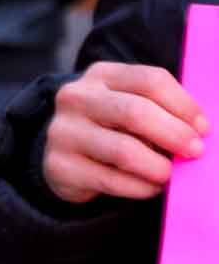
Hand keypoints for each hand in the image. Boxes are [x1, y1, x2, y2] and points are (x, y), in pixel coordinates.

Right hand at [43, 62, 207, 203]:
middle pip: (135, 112)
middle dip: (174, 134)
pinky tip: (151, 187)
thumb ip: (160, 109)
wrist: (65, 155)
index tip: (203, 128)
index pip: (151, 80)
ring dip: (158, 166)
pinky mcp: (59, 166)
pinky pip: (111, 181)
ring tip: (170, 174)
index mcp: (101, 75)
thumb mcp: (131, 104)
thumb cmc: (113, 128)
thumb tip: (199, 130)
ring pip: (123, 150)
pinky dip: (140, 187)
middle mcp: (76, 98)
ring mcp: (63, 131)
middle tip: (194, 152)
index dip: (184, 105)